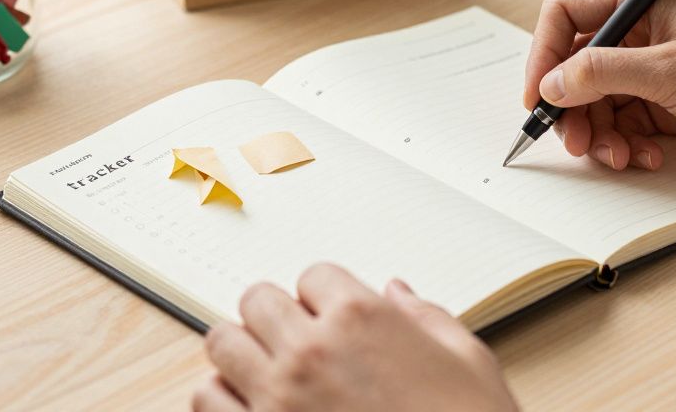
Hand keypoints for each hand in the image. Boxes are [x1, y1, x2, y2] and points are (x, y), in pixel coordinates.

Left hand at [192, 263, 517, 411]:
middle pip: (257, 300)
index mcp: (362, 318)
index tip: (332, 318)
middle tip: (294, 339)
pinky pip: (207, 399)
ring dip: (242, 351)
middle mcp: (311, 349)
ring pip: (222, 342)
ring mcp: (278, 396)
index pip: (314, 275)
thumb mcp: (468, 361)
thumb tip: (398, 293)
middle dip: (276, 316)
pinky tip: (250, 406)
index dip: (324, 298)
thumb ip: (427, 317)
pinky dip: (222, 398)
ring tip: (266, 370)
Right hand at [523, 0, 675, 174]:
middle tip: (572, 142)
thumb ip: (602, 72)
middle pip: (578, 64)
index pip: (569, 13)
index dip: (545, 52)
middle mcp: (647, 32)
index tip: (538, 95)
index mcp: (647, 1)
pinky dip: (625, 145)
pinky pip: (624, 125)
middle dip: (571, 106)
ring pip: (598, 101)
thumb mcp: (670, 71)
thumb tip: (552, 84)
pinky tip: (647, 159)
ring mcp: (657, 71)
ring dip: (598, 133)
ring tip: (616, 157)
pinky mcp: (669, 106)